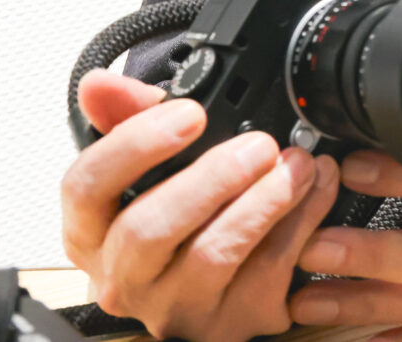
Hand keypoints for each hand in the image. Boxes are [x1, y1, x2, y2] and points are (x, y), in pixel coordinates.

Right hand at [59, 68, 341, 341]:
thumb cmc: (170, 219)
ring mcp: (174, 308)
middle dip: (211, 179)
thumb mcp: (145, 169)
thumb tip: (99, 85)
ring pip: (212, 258)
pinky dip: (299, 228)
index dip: (135, 145)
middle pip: (148, 230)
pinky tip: (316, 193)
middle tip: (258, 145)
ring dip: (263, 203)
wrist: (206, 289)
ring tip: (297, 164)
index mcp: (91, 232)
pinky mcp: (227, 326)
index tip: (189, 114)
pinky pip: (266, 279)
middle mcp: (123, 278)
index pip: (86, 187)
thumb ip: (128, 119)